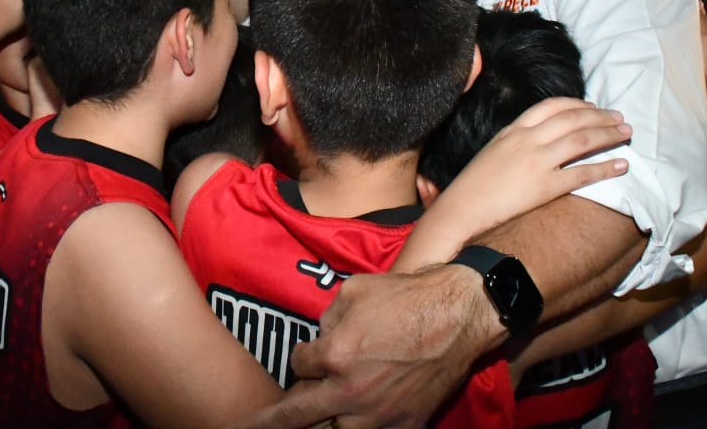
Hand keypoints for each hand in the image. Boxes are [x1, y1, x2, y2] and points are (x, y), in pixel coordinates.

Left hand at [264, 265, 497, 427]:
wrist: (458, 315)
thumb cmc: (407, 297)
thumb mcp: (354, 291)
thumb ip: (328, 317)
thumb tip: (320, 336)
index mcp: (335, 356)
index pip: (298, 364)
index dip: (301, 356)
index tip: (307, 354)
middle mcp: (351, 392)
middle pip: (297, 417)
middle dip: (272, 421)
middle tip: (248, 426)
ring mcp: (378, 415)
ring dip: (321, 422)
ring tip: (314, 417)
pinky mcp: (405, 426)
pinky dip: (358, 426)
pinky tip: (352, 419)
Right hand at [470, 97, 630, 213]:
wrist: (461, 210)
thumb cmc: (474, 185)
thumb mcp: (493, 152)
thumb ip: (515, 142)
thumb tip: (537, 141)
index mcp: (513, 130)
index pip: (551, 106)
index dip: (577, 104)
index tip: (594, 107)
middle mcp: (527, 140)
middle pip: (572, 119)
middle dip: (601, 117)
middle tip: (620, 118)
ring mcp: (537, 162)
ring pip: (582, 140)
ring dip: (608, 135)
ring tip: (626, 134)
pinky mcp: (545, 187)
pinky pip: (582, 174)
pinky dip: (605, 168)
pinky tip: (622, 166)